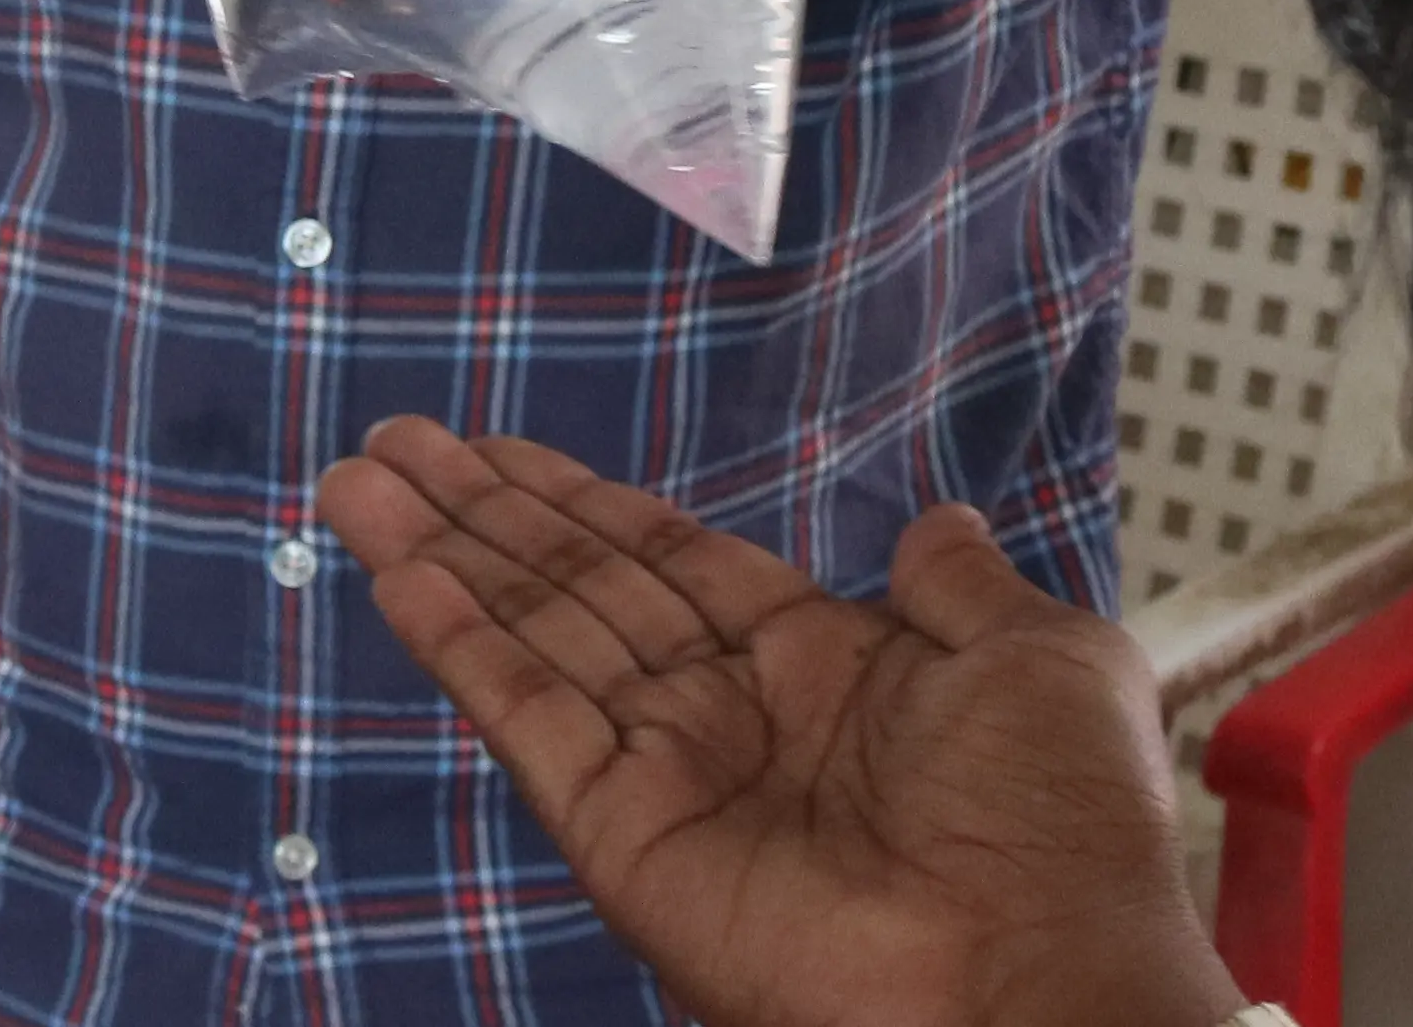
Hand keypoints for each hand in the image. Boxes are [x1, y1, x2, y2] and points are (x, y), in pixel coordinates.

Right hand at [322, 420, 1241, 1026]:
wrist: (1033, 973)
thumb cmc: (1055, 825)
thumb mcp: (1040, 658)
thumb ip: (964, 586)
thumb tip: (938, 519)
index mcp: (829, 672)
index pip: (675, 565)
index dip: (587, 504)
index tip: (499, 449)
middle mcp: (733, 720)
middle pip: (582, 590)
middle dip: (487, 514)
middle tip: (395, 440)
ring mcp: (671, 778)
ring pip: (535, 640)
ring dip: (443, 557)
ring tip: (357, 478)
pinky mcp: (625, 837)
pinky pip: (529, 718)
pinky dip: (458, 642)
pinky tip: (398, 571)